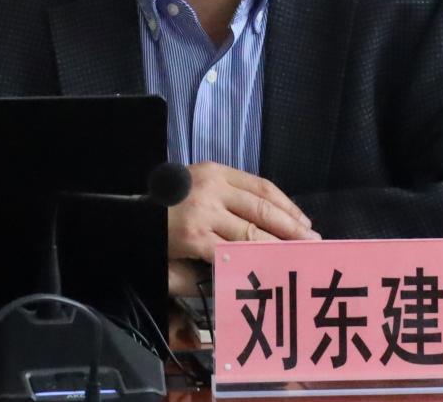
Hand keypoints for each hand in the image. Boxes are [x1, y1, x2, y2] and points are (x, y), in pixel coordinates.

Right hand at [168, 161, 320, 262]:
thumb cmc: (168, 204)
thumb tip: (270, 221)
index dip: (288, 207)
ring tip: (296, 259)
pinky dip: (250, 261)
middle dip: (292, 230)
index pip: (262, 188)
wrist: (129, 215)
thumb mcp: (198, 185)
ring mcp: (203, 212)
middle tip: (313, 244)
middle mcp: (213, 188)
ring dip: (278, 249)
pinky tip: (263, 270)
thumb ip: (228, 196)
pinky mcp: (194, 236)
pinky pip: (230, 251)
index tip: (306, 224)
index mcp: (218, 172)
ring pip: (251, 233)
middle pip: (263, 210)